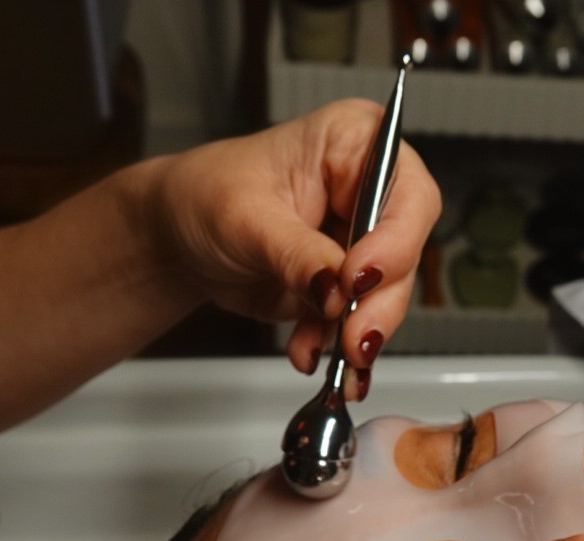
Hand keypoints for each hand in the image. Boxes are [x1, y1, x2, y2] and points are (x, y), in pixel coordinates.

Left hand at [150, 99, 442, 382]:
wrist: (178, 238)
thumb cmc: (205, 195)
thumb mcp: (246, 219)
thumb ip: (296, 253)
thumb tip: (336, 288)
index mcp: (354, 143)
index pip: (405, 192)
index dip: (393, 239)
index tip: (357, 277)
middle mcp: (367, 189)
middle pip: (404, 250)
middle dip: (379, 301)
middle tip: (354, 337)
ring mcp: (360, 240)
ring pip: (387, 294)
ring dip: (356, 331)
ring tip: (326, 355)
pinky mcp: (346, 283)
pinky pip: (356, 320)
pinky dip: (333, 344)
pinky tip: (307, 352)